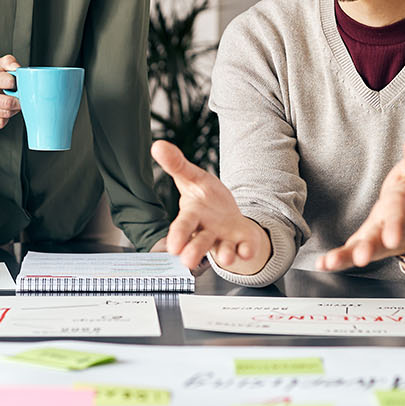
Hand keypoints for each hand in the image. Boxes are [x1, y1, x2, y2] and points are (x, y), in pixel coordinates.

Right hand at [0, 54, 22, 130]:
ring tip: (9, 103)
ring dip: (12, 110)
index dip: (16, 83)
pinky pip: (0, 123)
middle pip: (8, 102)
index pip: (8, 81)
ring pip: (6, 114)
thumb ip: (8, 62)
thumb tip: (16, 68)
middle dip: (18, 100)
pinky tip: (1, 112)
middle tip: (18, 97)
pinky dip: (4, 119)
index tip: (15, 84)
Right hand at [152, 140, 269, 272]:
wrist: (230, 217)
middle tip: (187, 260)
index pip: (183, 226)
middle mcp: (207, 232)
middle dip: (194, 251)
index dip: (178, 235)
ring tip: (226, 257)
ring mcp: (225, 239)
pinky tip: (246, 251)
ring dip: (225, 255)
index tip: (173, 247)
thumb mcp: (193, 178)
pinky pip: (245, 248)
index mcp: (193, 216)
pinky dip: (247, 250)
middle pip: (199, 243)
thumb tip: (157, 145)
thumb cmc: (207, 200)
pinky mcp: (243, 242)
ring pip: (222, 250)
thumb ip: (177, 165)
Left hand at [318, 132, 404, 271]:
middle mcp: (389, 230)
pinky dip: (337, 260)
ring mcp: (376, 241)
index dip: (395, 226)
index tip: (392, 237)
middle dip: (369, 249)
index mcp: (402, 209)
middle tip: (362, 258)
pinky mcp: (363, 245)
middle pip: (379, 240)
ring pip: (362, 250)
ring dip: (346, 258)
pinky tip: (322, 265)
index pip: (399, 217)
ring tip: (330, 263)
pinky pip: (349, 254)